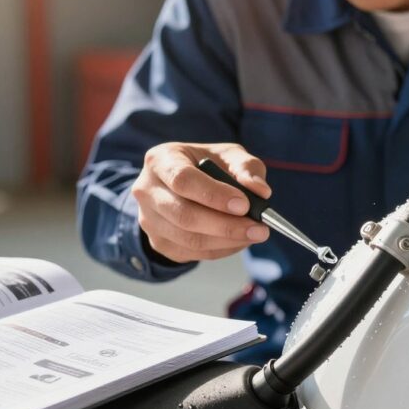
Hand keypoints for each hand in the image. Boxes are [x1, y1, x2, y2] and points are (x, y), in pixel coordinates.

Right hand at [132, 142, 271, 262]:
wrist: (180, 183)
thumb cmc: (205, 165)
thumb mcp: (226, 155)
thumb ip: (246, 167)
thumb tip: (261, 191)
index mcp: (160, 161)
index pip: (183, 180)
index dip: (213, 195)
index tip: (244, 204)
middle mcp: (147, 191)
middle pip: (184, 215)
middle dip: (226, 225)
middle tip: (259, 228)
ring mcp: (149, 220)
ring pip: (189, 240)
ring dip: (228, 241)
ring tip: (255, 234)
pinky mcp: (159, 243)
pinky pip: (192, 253)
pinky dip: (221, 250)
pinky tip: (240, 240)